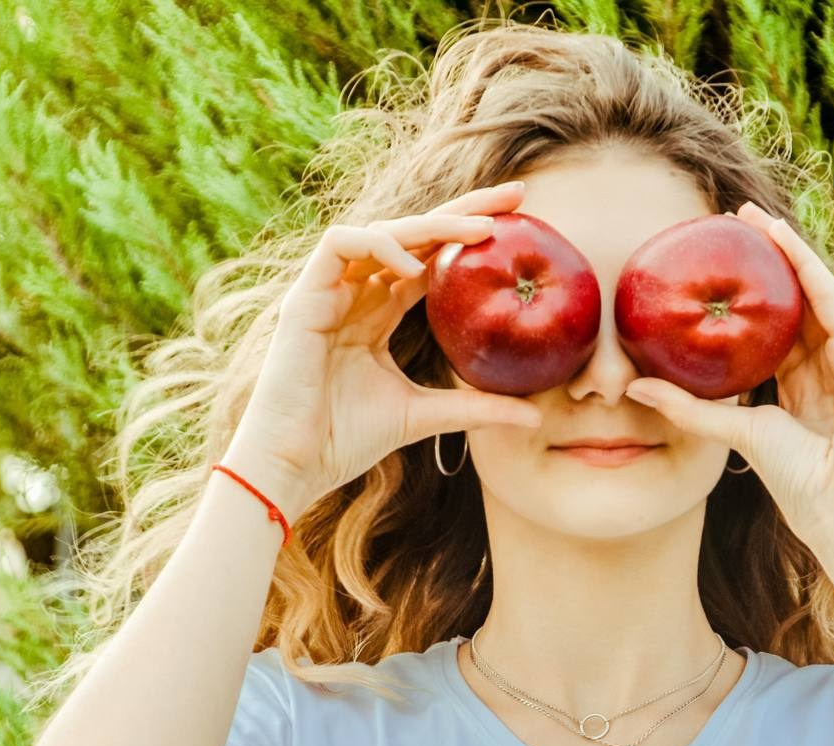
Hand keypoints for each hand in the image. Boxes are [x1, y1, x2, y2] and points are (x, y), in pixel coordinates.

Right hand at [230, 181, 541, 515]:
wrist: (295, 462)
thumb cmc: (347, 438)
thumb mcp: (427, 416)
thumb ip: (477, 408)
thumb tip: (537, 413)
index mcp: (378, 312)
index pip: (431, 258)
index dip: (470, 236)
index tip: (523, 224)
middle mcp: (356, 292)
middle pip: (414, 233)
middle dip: (466, 208)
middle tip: (518, 196)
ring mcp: (329, 290)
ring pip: (383, 230)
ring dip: (433, 224)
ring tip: (482, 232)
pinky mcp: (305, 296)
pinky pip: (341, 244)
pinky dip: (379, 245)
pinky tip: (415, 265)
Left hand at [623, 200, 833, 581]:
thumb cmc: (801, 483)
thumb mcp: (736, 432)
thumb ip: (690, 409)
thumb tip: (635, 386)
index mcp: (802, 387)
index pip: (772, 330)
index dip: (745, 297)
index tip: (712, 264)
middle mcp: (828, 366)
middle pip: (792, 303)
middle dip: (763, 262)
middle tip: (727, 224)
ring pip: (811, 291)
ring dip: (782, 249)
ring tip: (749, 216)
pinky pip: (829, 299)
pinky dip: (804, 265)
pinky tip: (779, 236)